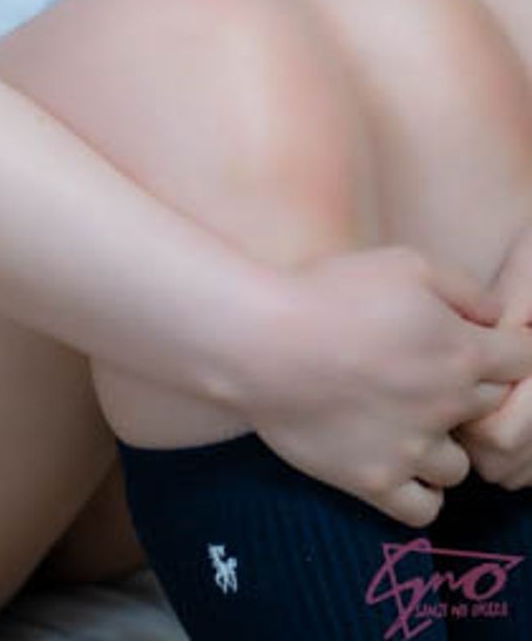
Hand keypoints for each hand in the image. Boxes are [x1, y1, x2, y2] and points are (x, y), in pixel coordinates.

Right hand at [245, 245, 531, 525]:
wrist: (265, 341)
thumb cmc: (331, 292)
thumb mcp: (405, 264)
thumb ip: (463, 289)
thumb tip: (496, 317)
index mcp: (461, 351)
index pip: (521, 361)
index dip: (506, 348)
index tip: (480, 341)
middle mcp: (447, 406)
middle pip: (490, 408)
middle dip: (472, 389)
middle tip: (428, 370)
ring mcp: (412, 451)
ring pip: (460, 464)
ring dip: (445, 443)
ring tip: (410, 420)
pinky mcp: (375, 482)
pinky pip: (423, 507)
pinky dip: (420, 490)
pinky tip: (400, 463)